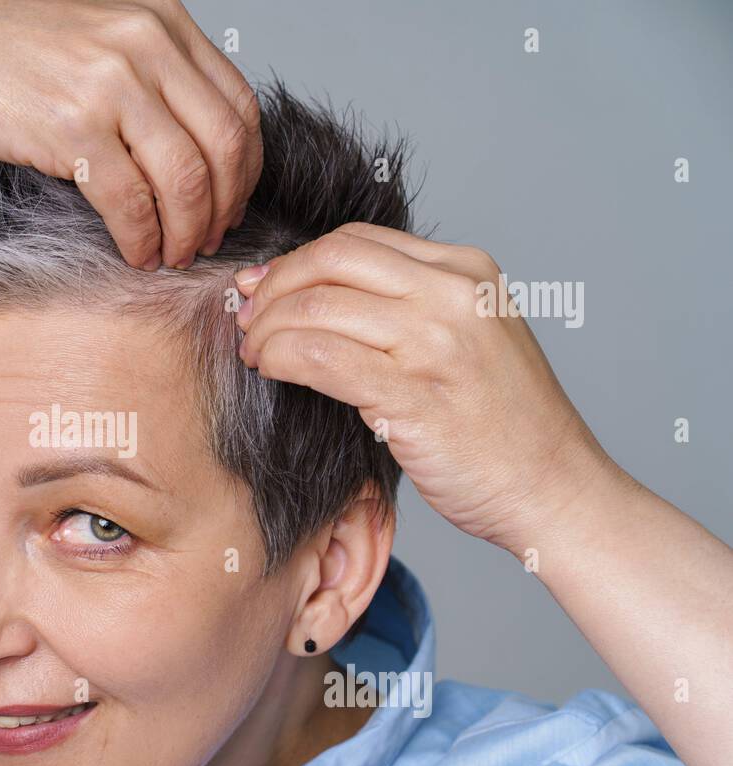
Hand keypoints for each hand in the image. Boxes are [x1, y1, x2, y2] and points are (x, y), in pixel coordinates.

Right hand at [0, 0, 262, 268]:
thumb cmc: (3, 52)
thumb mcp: (97, 41)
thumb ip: (150, 78)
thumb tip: (196, 156)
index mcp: (161, 22)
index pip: (238, 105)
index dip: (244, 169)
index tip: (230, 204)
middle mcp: (144, 44)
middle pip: (223, 146)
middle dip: (222, 207)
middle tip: (206, 240)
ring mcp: (109, 83)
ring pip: (185, 179)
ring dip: (185, 231)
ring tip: (172, 253)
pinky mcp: (72, 126)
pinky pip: (130, 201)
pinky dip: (141, 238)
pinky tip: (135, 253)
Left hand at [234, 221, 619, 555]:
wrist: (554, 488)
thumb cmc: (505, 427)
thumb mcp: (470, 339)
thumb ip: (410, 310)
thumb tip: (319, 296)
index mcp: (466, 271)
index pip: (357, 240)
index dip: (297, 261)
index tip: (264, 287)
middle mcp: (453, 294)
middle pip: (330, 260)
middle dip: (274, 286)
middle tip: (247, 318)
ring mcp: (436, 341)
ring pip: (316, 306)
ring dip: (267, 327)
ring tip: (254, 352)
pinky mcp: (414, 393)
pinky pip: (319, 357)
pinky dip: (280, 357)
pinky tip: (270, 370)